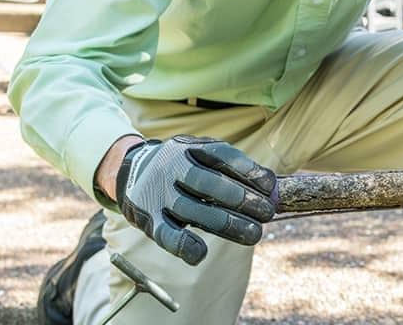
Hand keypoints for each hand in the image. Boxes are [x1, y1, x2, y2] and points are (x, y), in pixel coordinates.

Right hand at [116, 135, 277, 264]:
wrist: (130, 171)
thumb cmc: (182, 166)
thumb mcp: (201, 155)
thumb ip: (232, 169)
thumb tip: (273, 190)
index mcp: (188, 148)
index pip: (221, 155)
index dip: (248, 170)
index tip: (270, 186)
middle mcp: (171, 168)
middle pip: (210, 184)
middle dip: (243, 199)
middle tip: (268, 213)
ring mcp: (158, 193)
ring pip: (194, 210)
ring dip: (227, 224)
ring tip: (254, 234)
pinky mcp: (149, 219)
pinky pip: (167, 234)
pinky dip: (184, 246)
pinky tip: (201, 254)